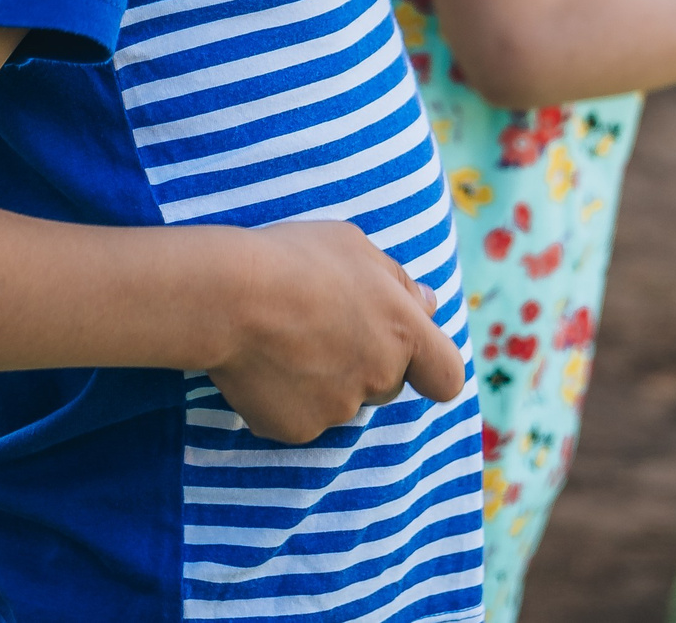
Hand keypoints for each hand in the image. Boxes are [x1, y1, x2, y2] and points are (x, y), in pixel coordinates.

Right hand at [208, 222, 465, 444]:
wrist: (229, 297)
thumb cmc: (295, 259)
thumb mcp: (355, 246)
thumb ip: (397, 281)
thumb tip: (426, 303)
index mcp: (404, 333)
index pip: (446, 376)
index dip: (432, 369)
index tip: (414, 357)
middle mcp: (379, 378)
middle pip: (386, 383)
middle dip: (365, 361)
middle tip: (321, 325)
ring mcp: (338, 409)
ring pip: (341, 398)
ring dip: (323, 377)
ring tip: (281, 336)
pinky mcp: (295, 429)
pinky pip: (298, 415)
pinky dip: (284, 396)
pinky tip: (260, 362)